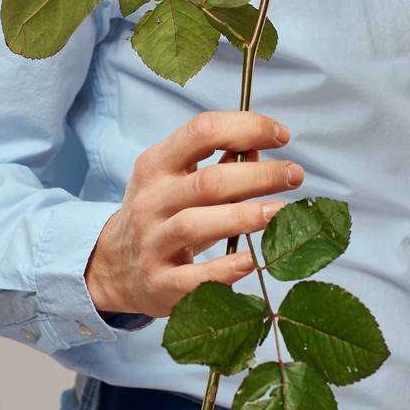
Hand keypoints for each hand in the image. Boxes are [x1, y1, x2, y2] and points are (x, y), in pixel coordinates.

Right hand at [84, 109, 303, 317]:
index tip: (282, 136)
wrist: (114, 266)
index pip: (201, 131)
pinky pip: (192, 278)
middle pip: (207, 182)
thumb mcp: (176, 180)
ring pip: (196, 224)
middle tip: (294, 174)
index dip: (246, 127)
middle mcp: (150, 201)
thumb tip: (260, 148)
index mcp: (155, 165)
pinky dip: (224, 269)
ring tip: (280, 211)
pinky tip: (251, 260)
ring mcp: (151, 242)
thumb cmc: (160, 214)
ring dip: (244, 216)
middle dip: (258, 175)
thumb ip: (217, 163)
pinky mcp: (158, 283)